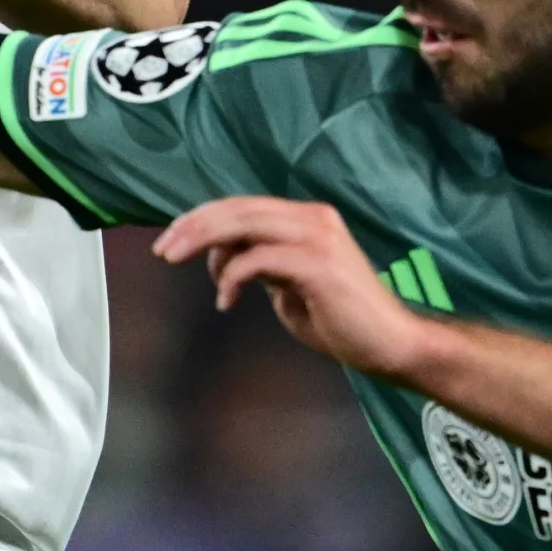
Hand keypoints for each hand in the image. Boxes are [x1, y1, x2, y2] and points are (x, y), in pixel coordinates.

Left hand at [155, 198, 433, 378]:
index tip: (171, 241)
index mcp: (307, 219)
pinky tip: (225, 299)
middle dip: (193, 225)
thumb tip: (227, 258)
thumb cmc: (342, 321)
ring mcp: (318, 237)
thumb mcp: (289, 286)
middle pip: (238, 208)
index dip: (202, 219)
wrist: (389, 344)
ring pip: (245, 223)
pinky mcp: (317, 263)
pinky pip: (258, 258)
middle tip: (162, 249)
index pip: (244, 207)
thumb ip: (263, 265)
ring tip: (175, 259)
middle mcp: (313, 218)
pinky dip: (232, 276)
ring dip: (203, 240)